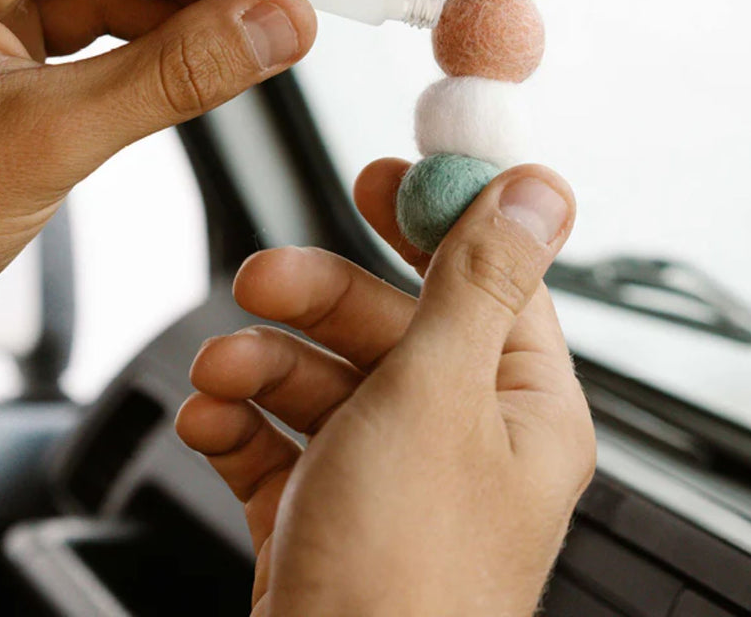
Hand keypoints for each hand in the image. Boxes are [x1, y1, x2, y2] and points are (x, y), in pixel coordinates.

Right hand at [177, 160, 593, 616]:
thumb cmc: (403, 575)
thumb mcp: (438, 393)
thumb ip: (478, 281)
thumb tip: (542, 188)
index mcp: (513, 403)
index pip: (484, 276)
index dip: (432, 219)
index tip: (378, 176)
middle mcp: (454, 435)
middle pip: (382, 321)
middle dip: (313, 298)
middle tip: (260, 277)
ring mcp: (382, 475)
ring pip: (316, 376)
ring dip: (259, 364)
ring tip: (219, 374)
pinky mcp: (318, 512)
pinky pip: (274, 438)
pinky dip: (237, 424)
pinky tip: (209, 423)